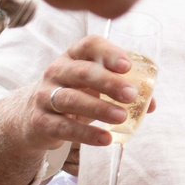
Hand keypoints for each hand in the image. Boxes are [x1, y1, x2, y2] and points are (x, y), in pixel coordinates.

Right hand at [25, 36, 153, 150]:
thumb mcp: (94, 87)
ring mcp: (45, 96)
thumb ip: (122, 90)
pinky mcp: (40, 121)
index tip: (127, 66)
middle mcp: (57, 71)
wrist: (33, 117)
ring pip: (71, 99)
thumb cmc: (75, 95)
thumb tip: (151, 103)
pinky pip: (63, 127)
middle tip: (131, 94)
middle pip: (82, 72)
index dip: (109, 53)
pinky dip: (86, 134)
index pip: (89, 45)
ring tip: (121, 117)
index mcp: (73, 56)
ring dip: (99, 108)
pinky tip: (105, 139)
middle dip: (108, 82)